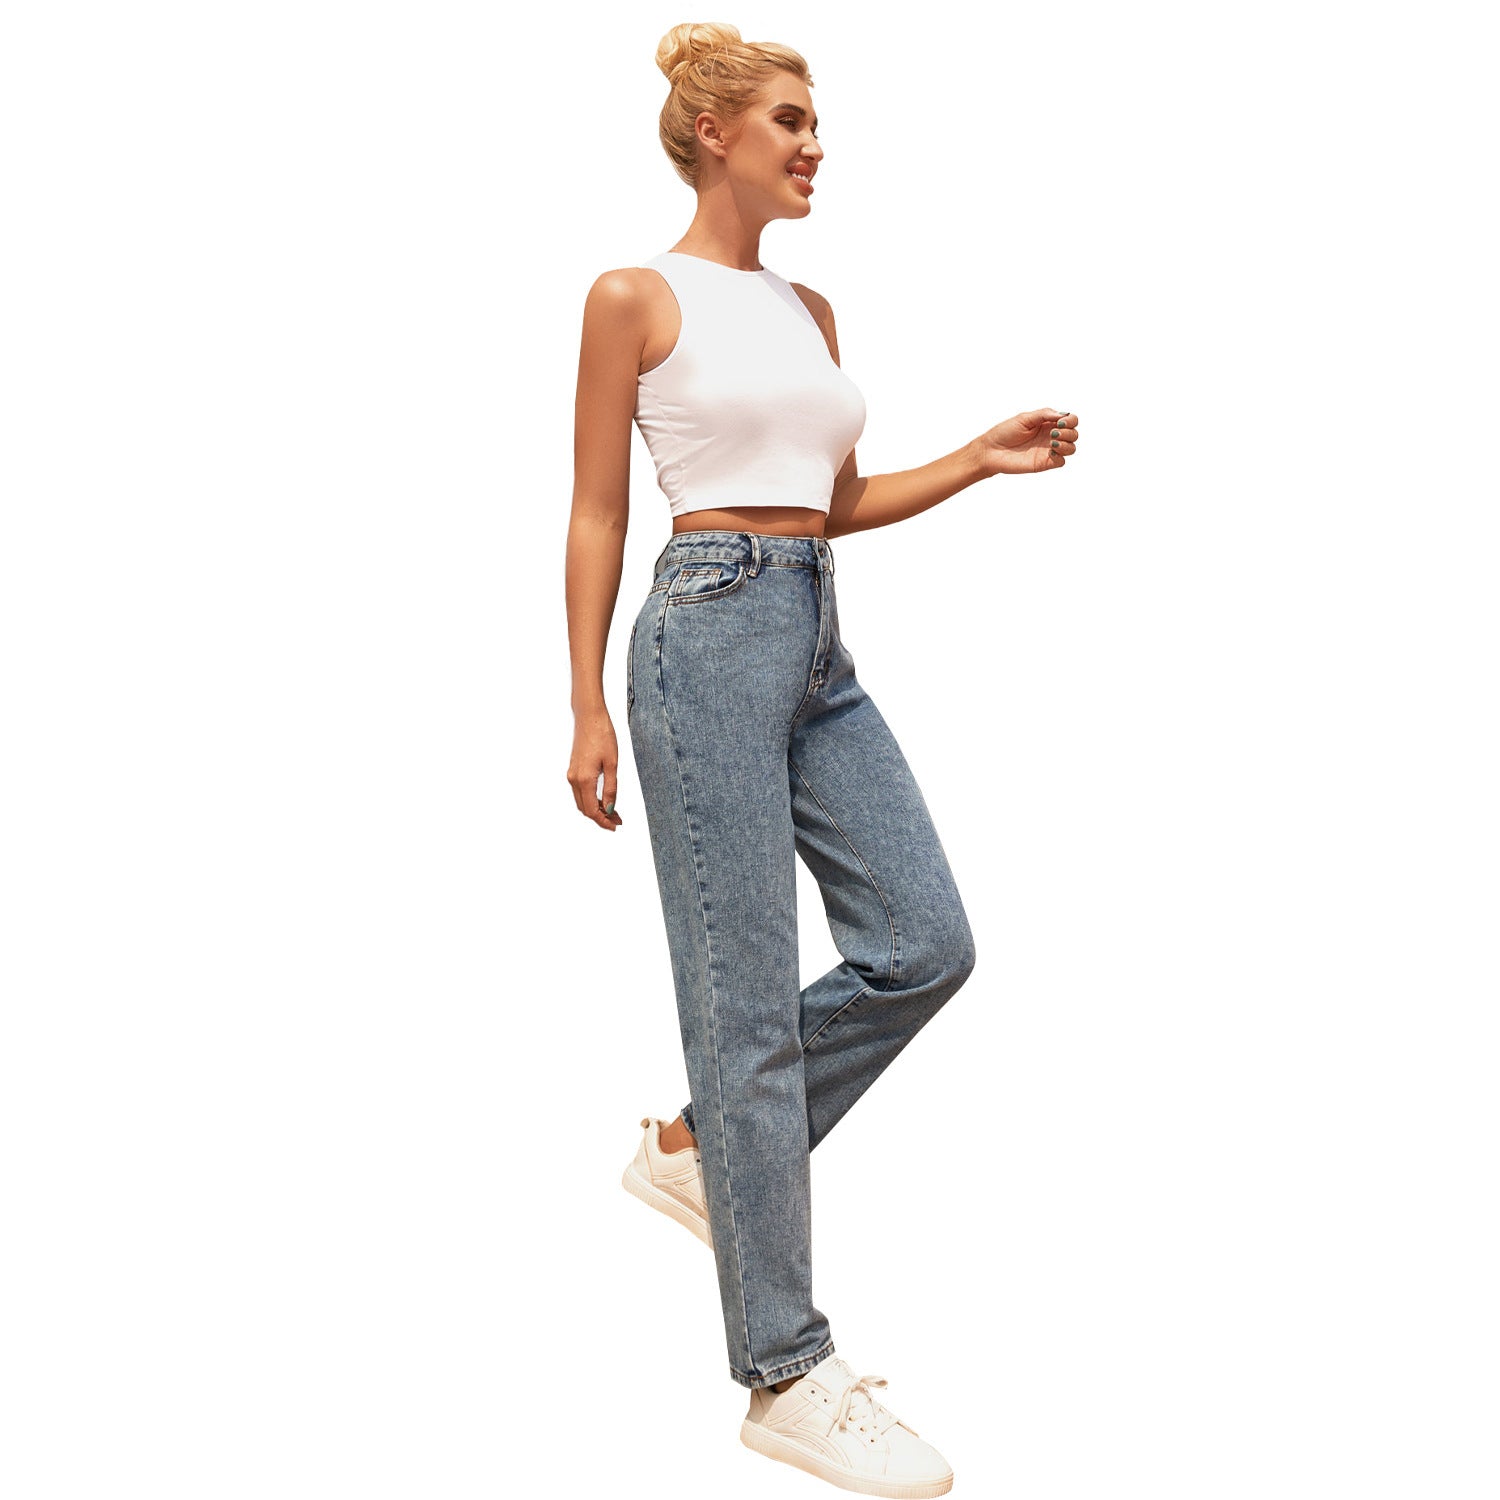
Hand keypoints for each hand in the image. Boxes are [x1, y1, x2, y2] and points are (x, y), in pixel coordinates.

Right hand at [568, 708, 624, 830]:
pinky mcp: (573, 769)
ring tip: (613, 812)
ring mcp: (571, 774)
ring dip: (595, 809)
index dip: (603, 821)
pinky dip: (591, 800)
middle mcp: (574, 779)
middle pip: (585, 809)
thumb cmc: (602, 736)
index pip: (592, 810)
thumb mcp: (612, 764)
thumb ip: (611, 788)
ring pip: (582, 801)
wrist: (589, 717)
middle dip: (600, 818)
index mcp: (584, 779)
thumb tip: (611, 809)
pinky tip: (603, 799)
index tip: (615, 826)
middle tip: (617, 821)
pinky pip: (580, 792)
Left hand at [975, 408, 1079, 476]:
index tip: (1060, 422)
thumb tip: (1062, 415)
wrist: (991, 451)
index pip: (1069, 420)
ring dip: (1067, 443)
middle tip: (1054, 433)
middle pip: (1073, 434)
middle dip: (1069, 431)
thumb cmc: (1005, 432)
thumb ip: (1044, 414)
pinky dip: (1060, 456)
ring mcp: (1048, 450)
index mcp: (1047, 423)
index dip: (1070, 420)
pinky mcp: (1044, 463)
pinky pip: (1061, 461)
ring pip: (1071, 448)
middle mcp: (1050, 436)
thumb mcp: (1025, 418)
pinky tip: (1049, 451)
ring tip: (1052, 441)